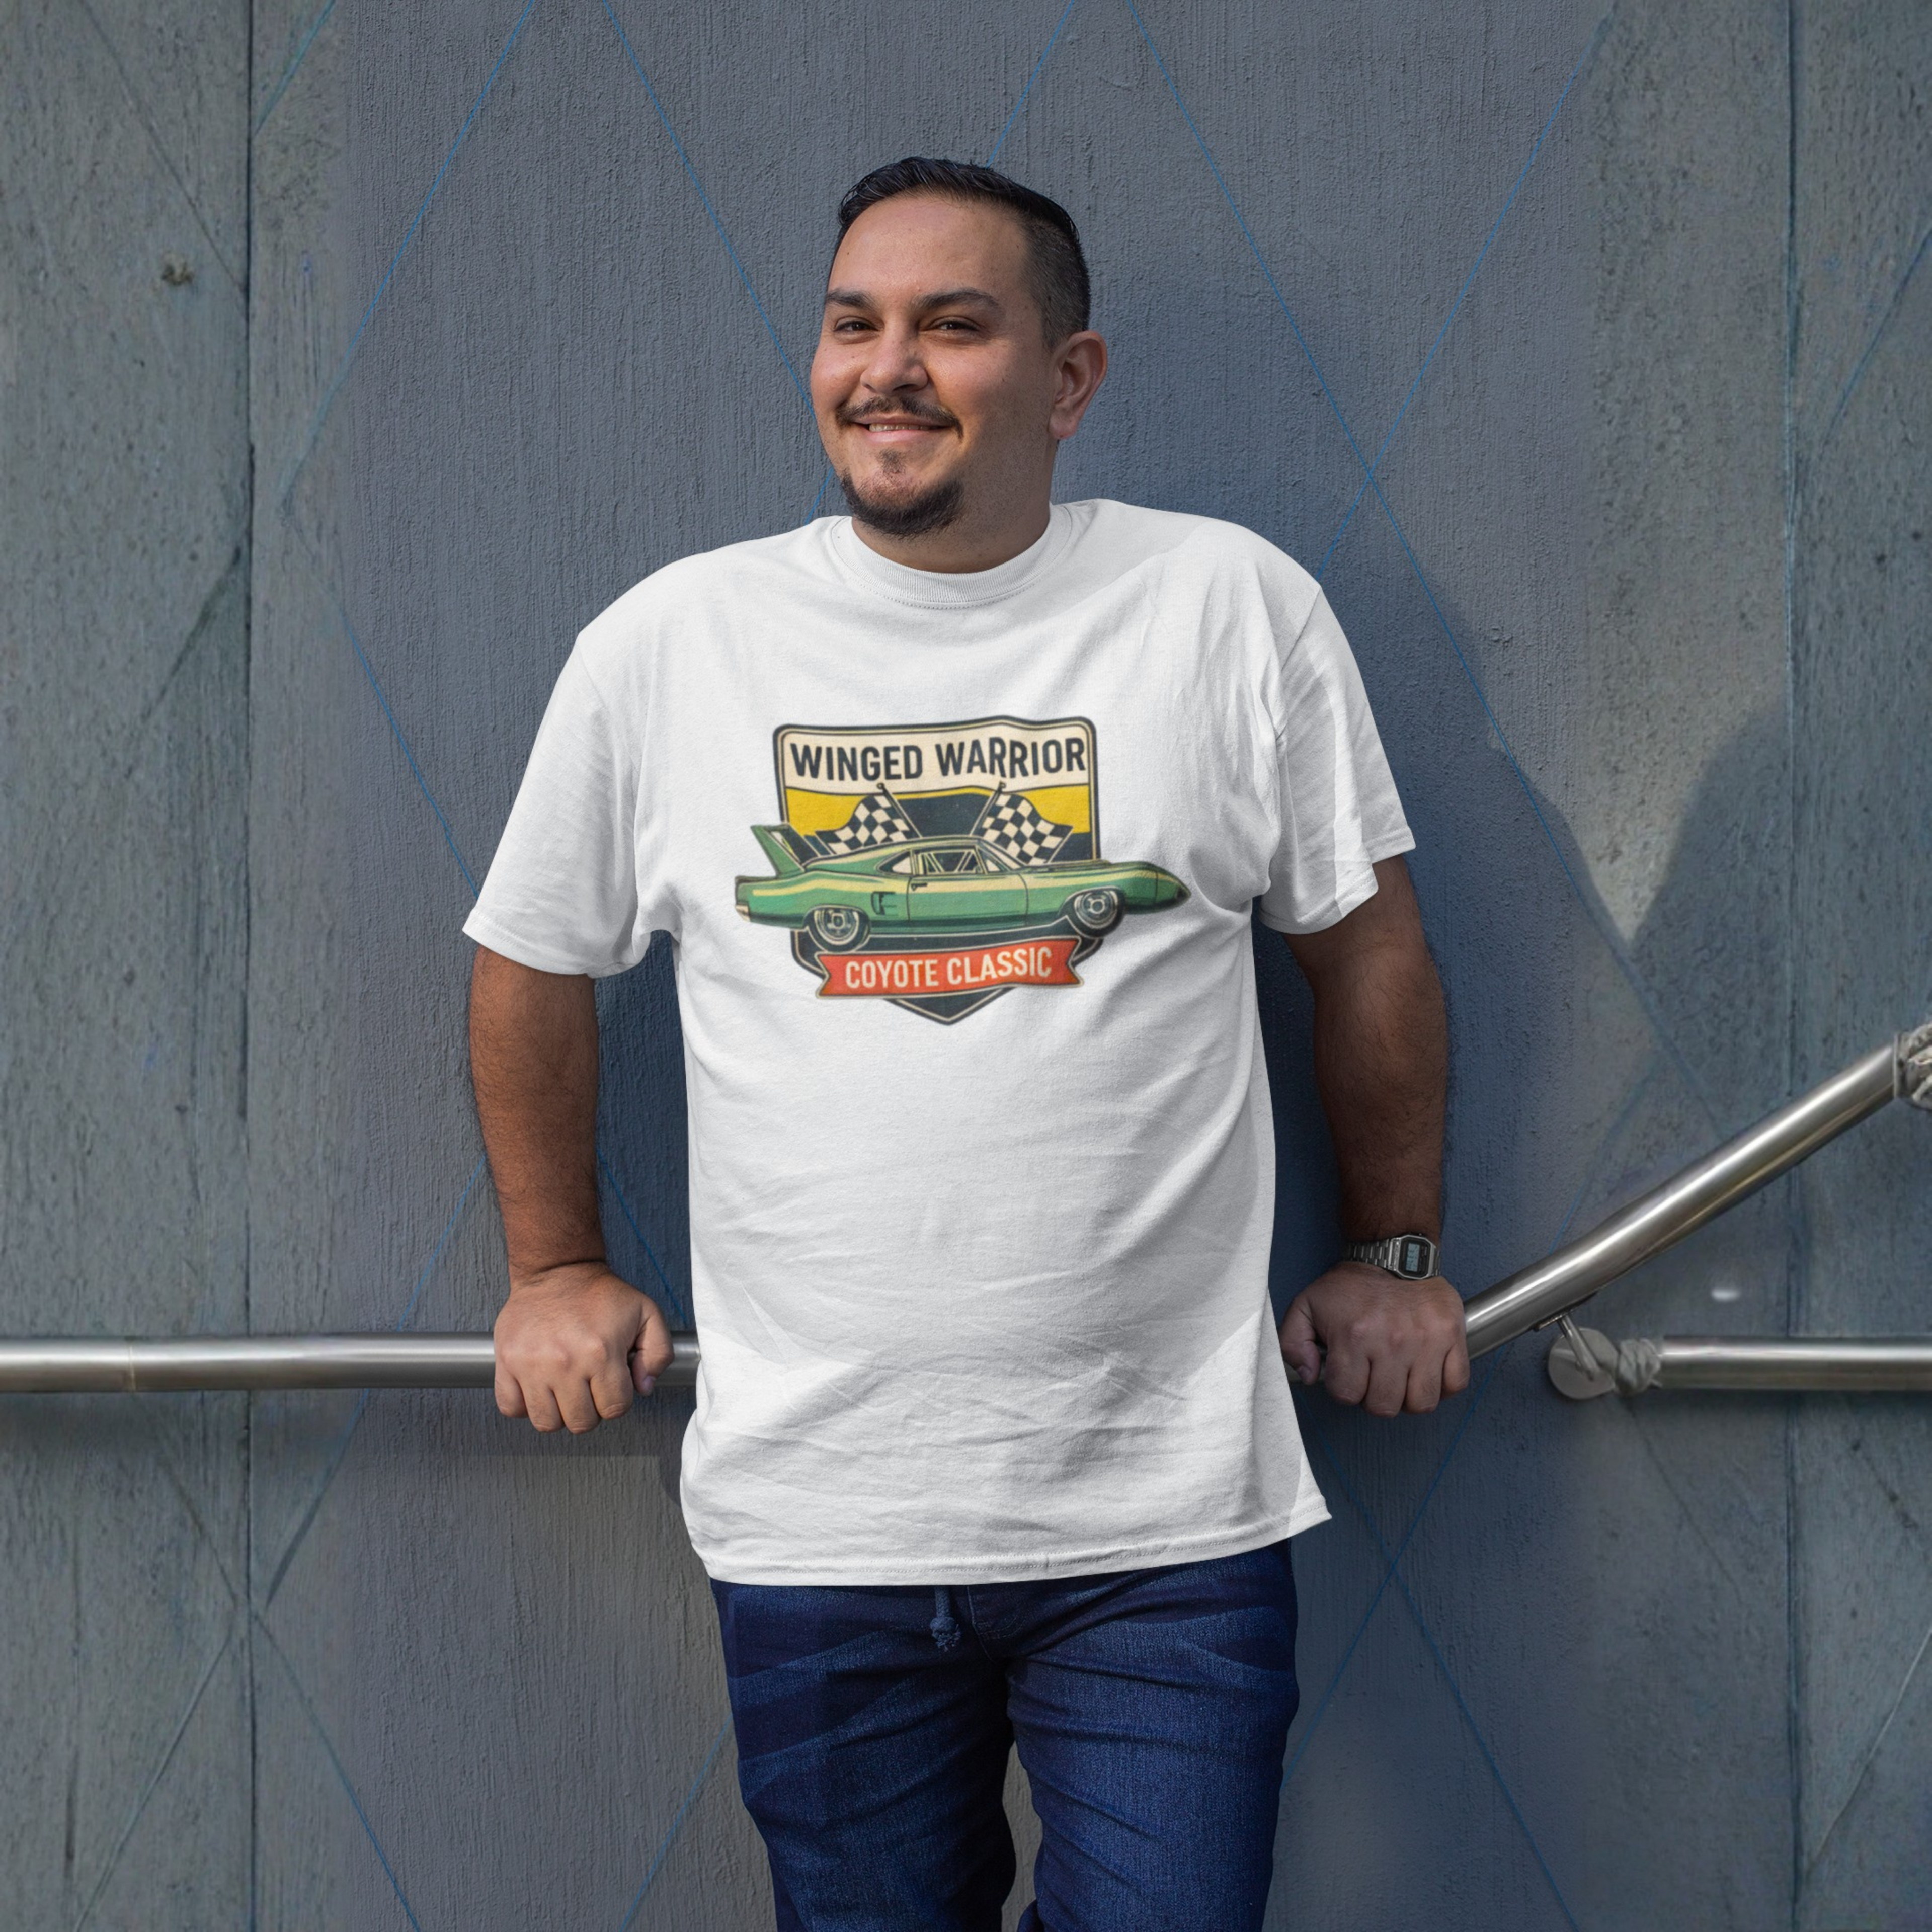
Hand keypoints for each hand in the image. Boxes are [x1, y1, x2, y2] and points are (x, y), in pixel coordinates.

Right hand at [493, 1261, 673, 1432]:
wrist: (558, 1270)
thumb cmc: (599, 1293)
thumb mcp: (646, 1313)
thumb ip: (659, 1352)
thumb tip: (643, 1386)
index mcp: (601, 1352)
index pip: (615, 1408)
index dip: (618, 1400)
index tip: (612, 1385)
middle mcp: (564, 1362)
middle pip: (581, 1422)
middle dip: (590, 1410)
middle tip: (589, 1388)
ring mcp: (531, 1365)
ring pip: (546, 1422)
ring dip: (559, 1412)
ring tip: (564, 1390)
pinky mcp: (507, 1361)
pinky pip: (511, 1407)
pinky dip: (525, 1406)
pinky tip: (539, 1389)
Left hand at [1279, 1262, 1468, 1415]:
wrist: (1394, 1256)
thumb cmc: (1352, 1287)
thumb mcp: (1307, 1306)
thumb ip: (1293, 1343)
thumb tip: (1308, 1377)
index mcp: (1354, 1336)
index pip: (1347, 1395)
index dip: (1344, 1389)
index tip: (1348, 1374)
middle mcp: (1391, 1342)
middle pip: (1384, 1406)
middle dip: (1374, 1397)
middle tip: (1374, 1376)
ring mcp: (1426, 1341)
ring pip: (1421, 1403)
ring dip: (1409, 1397)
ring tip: (1400, 1377)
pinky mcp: (1452, 1336)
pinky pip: (1455, 1384)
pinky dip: (1442, 1385)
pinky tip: (1425, 1372)